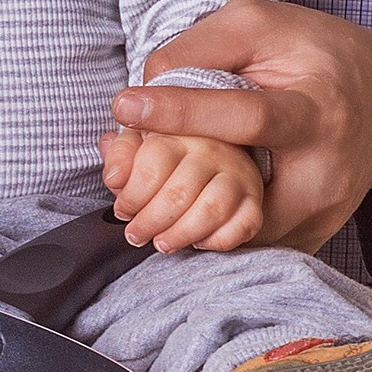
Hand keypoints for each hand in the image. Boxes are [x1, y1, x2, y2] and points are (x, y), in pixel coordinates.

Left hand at [100, 124, 266, 253]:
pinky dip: (218, 240)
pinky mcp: (255, 200)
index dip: (131, 194)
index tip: (122, 209)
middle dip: (150, 221)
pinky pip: (243, 226)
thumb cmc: (171, 147)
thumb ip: (123, 152)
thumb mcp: (140, 139)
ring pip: (210, 211)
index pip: (153, 162)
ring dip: (180, 234)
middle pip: (178, 193)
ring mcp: (239, 174)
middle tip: (136, 234)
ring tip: (162, 242)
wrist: (220, 143)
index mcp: (182, 128)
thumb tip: (115, 177)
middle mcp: (215, 149)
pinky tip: (198, 241)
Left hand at [111, 0, 371, 254]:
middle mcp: (324, 173)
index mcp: (316, 111)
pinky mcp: (313, 237)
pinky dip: (211, 231)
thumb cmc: (319, 52)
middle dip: (174, 193)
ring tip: (142, 197)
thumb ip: (205, 45)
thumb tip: (150, 81)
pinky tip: (181, 209)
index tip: (125, 104)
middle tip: (120, 178)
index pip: (246, 116)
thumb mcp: (265, 24)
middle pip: (239, 198)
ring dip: (185, 219)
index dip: (182, 111)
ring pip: (237, 235)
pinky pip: (250, 245)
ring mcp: (321, 215)